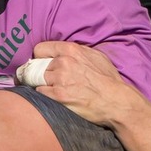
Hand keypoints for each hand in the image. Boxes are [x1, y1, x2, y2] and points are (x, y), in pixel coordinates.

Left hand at [18, 41, 140, 129]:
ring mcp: (59, 79)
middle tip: (42, 78)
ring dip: (39, 84)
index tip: (41, 64)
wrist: (115, 101)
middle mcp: (63, 62)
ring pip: (35, 79)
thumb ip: (78, 52)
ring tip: (47, 88)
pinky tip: (51, 97)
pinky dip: (42, 95)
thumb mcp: (96, 56)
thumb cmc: (109, 80)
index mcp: (71, 50)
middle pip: (36, 65)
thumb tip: (66, 52)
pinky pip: (39, 92)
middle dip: (38, 72)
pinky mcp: (58, 96)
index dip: (39, 57)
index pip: (40, 49)